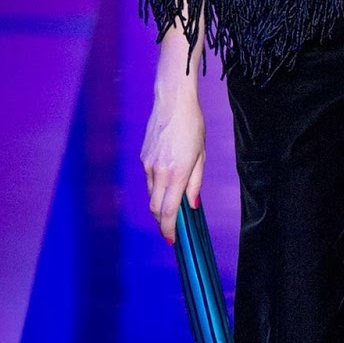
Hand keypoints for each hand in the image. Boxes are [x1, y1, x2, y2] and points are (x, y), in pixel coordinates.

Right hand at [141, 85, 205, 245]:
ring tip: (173, 204)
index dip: (168, 229)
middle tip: (172, 228)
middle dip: (162, 221)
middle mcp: (158, 172)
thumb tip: (191, 205)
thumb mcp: (200, 156)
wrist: (173, 102)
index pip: (167, 211)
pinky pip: (149, 180)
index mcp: (176, 173)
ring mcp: (147, 165)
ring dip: (160, 204)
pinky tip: (167, 182)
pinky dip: (157, 187)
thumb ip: (195, 183)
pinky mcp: (143, 158)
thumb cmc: (192, 126)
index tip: (172, 240)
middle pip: (155, 208)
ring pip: (151, 194)